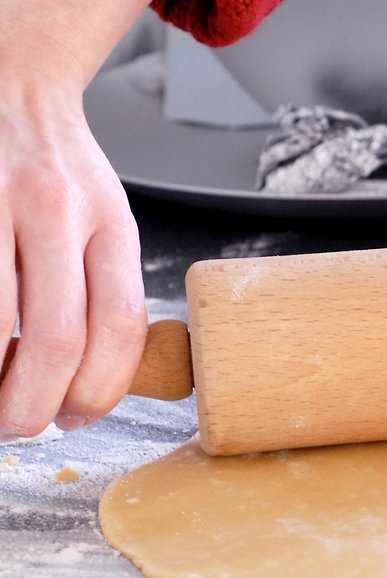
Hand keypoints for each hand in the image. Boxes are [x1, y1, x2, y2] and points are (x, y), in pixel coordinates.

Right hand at [0, 1, 152, 439]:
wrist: (13, 88)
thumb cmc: (59, 173)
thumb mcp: (107, 222)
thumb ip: (106, 290)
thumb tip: (98, 385)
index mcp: (110, 224)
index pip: (119, 327)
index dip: (100, 390)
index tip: (79, 418)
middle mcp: (56, 212)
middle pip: (57, 337)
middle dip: (37, 404)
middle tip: (22, 427)